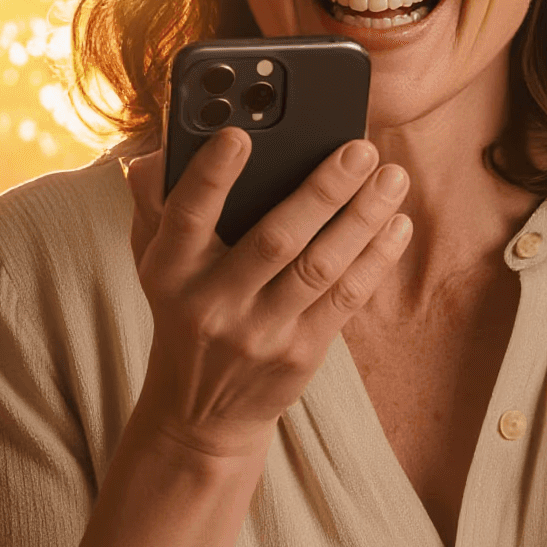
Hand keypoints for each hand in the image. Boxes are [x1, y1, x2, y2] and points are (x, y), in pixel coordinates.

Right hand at [122, 128, 410, 462]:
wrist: (200, 411)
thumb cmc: (182, 311)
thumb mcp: (152, 260)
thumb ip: (155, 201)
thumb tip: (164, 145)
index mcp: (170, 270)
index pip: (188, 216)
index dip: (212, 176)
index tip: (240, 134)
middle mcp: (212, 303)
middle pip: (275, 240)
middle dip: (323, 191)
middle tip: (360, 148)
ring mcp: (258, 332)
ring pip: (320, 267)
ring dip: (362, 218)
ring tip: (392, 177)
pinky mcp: (299, 353)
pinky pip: (344, 299)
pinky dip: (375, 259)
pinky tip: (395, 224)